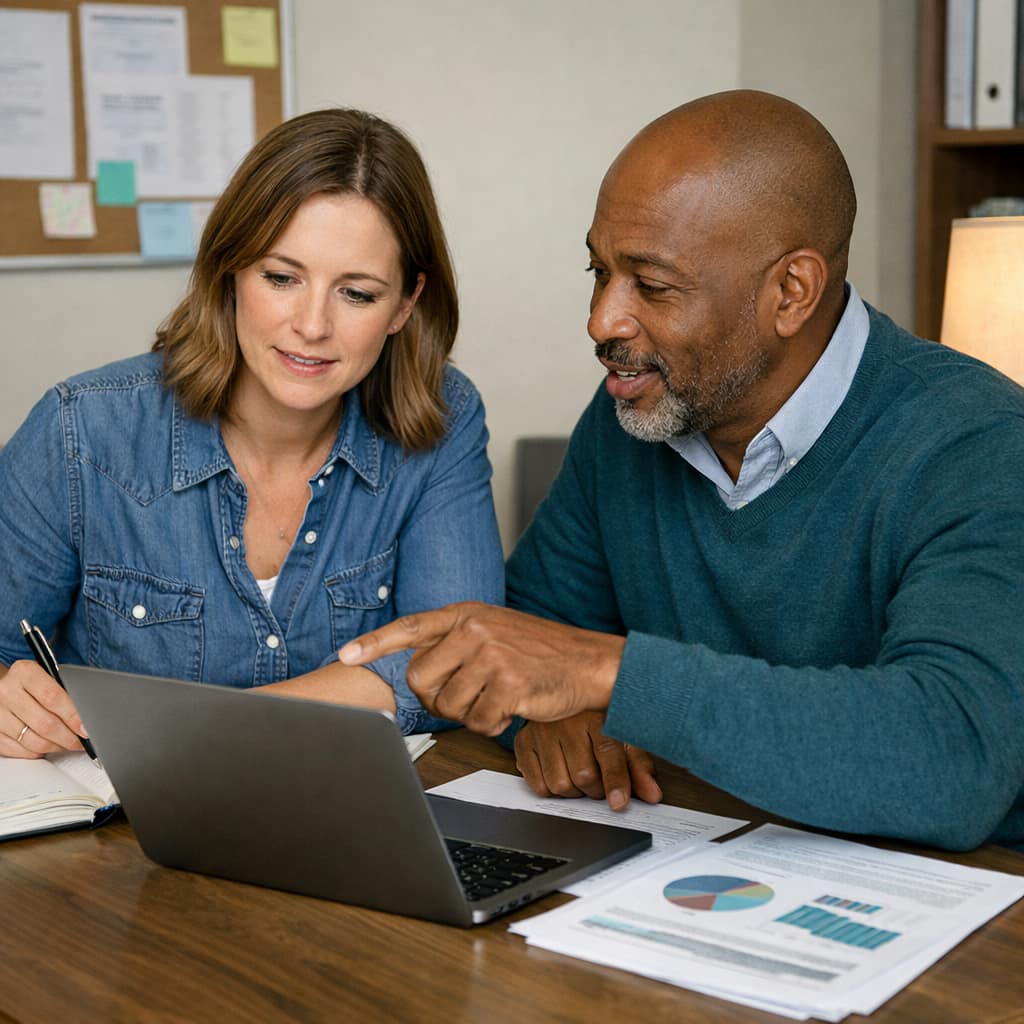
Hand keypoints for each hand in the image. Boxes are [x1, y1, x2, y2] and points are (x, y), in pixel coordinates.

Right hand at [0, 660, 88, 758]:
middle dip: (70, 738)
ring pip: (35, 742)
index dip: (73, 716)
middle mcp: (7, 692)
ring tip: (68, 743)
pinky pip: (22, 752)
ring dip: (57, 747)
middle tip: (82, 742)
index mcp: (24, 672)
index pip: (53, 697)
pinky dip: (40, 752)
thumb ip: (66, 691)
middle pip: (45, 724)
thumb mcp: (49, 676)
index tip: (86, 729)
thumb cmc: (34, 682)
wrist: (5, 686)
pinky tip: (48, 745)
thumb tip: (88, 717)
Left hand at [339, 602, 624, 734]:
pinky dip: (493, 725)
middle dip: (438, 699)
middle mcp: (475, 629)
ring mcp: (491, 655)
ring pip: (447, 706)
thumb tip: (418, 672)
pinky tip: (513, 708)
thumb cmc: (541, 652)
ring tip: (498, 697)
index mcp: (467, 614)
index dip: (375, 643)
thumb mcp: (495, 630)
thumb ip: (457, 642)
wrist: (590, 662)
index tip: (345, 655)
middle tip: (468, 696)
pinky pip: (478, 722)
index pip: (410, 626)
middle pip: (419, 679)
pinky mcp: (509, 684)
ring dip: (470, 714)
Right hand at [514, 711, 661, 810]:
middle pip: (583, 776)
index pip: (608, 753)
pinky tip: (559, 773)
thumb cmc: (594, 720)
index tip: (620, 803)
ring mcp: (542, 732)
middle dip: (596, 789)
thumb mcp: (622, 739)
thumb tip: (653, 795)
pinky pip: (538, 785)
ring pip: (560, 784)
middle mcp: (566, 722)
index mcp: (596, 716)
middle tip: (599, 782)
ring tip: (578, 776)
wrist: (559, 698)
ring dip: (573, 791)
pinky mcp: (523, 743)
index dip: (616, 782)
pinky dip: (551, 789)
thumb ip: (638, 768)